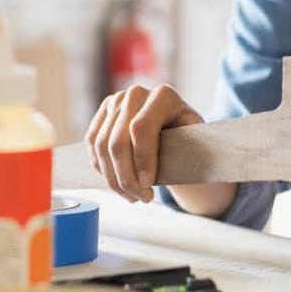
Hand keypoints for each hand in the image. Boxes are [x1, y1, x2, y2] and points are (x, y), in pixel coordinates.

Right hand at [85, 84, 201, 202]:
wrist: (175, 130)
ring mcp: (116, 102)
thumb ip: (190, 147)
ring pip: (101, 147)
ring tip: (132, 196)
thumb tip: (179, 160)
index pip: (141, 128)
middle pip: (117, 141)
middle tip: (142, 198)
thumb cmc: (189, 139)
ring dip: (114, 179)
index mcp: (163, 96)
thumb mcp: (197, 141)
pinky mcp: (102, 114)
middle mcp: (136, 93)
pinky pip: (93, 145)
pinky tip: (119, 184)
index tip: (149, 185)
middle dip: (127, 177)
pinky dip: (102, 170)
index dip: (142, 160)